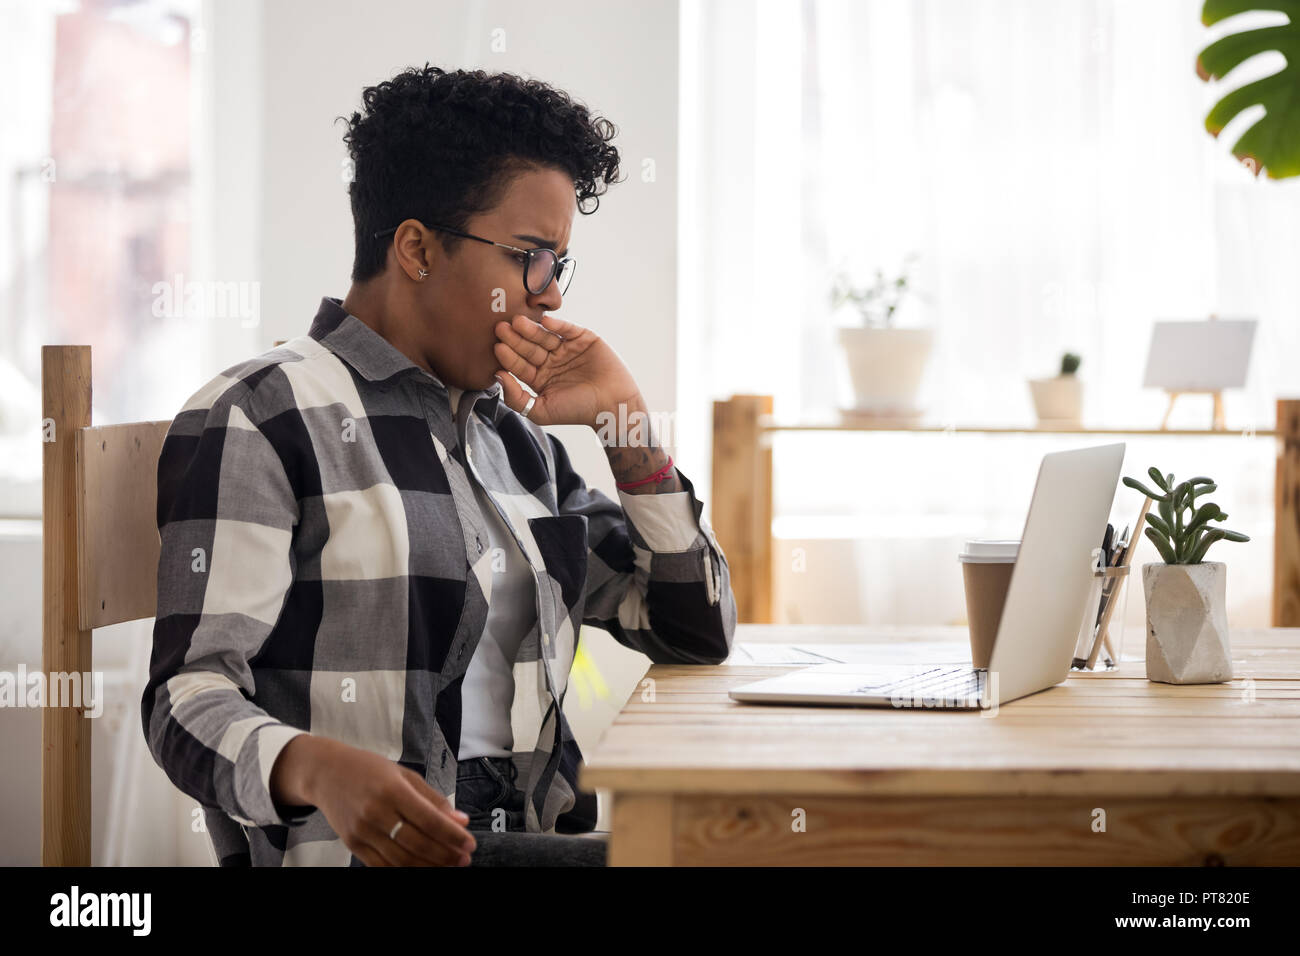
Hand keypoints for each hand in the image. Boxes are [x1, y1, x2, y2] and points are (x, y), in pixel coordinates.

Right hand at [276, 735, 476, 866]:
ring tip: (449, 865)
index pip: (429, 820)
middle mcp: (376, 812)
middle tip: (464, 859)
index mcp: (392, 789)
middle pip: (417, 843)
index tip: (470, 843)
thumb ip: (433, 799)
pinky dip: (404, 870)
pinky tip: (422, 867)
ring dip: (429, 866)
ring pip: (401, 859)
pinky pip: (382, 865)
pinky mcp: (352, 844)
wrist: (325, 773)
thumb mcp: (404, 774)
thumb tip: (461, 820)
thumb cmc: (369, 769)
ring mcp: (362, 831)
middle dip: (445, 854)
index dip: (452, 835)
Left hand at [493, 313, 640, 428]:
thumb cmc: (577, 412)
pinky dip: (557, 324)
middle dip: (515, 339)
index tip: (497, 347)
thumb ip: (516, 398)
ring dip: (531, 329)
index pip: (519, 364)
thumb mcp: (540, 411)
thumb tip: (497, 376)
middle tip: (500, 328)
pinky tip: (545, 321)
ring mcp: (567, 349)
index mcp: (540, 377)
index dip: (508, 356)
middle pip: (529, 347)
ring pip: (545, 336)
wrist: (612, 406)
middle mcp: (551, 361)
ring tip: (518, 322)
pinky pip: (568, 329)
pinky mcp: (583, 339)